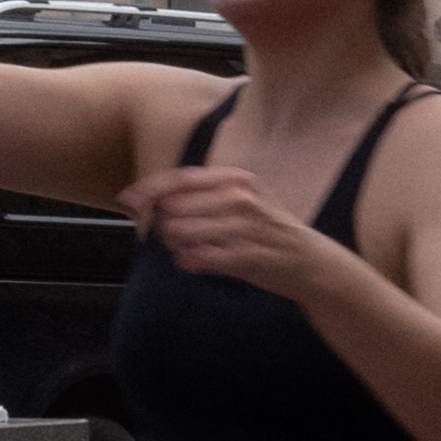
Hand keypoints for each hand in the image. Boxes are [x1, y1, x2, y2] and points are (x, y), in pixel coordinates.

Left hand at [121, 161, 325, 302]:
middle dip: (164, 223)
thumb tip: (158, 196)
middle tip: (173, 234)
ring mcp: (243, 229)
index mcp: (238, 179)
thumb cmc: (271, 228)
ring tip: (188, 248)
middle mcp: (240, 199)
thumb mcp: (246, 196)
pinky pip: (197, 259)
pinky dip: (189, 261)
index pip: (180, 178)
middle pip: (175, 207)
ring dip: (176, 244)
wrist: (311, 261)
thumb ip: (206, 191)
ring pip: (181, 234)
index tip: (130, 197)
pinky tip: (194, 262)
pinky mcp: (245, 258)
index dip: (149, 188)